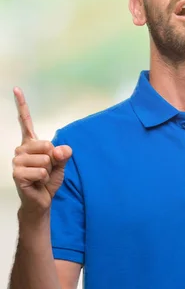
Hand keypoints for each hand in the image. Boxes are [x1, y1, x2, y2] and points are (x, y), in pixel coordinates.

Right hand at [12, 87, 71, 215]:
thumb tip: (61, 150)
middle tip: (47, 169)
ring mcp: (17, 161)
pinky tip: (38, 183)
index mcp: (31, 143)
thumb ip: (63, 154)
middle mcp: (21, 149)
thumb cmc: (49, 179)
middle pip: (47, 144)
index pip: (25, 121)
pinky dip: (45, 179)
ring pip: (45, 160)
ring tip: (42, 176)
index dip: (21, 104)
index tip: (16, 88)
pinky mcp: (17, 173)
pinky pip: (41, 172)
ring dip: (49, 171)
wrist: (41, 199)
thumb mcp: (61, 163)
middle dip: (54, 159)